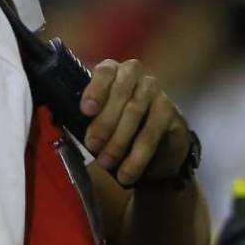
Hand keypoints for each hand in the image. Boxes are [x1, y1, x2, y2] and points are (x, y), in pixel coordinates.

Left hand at [80, 59, 190, 186]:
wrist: (158, 145)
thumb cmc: (121, 127)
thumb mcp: (101, 119)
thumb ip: (90, 118)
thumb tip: (74, 131)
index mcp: (114, 72)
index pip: (105, 71)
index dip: (95, 90)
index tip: (86, 111)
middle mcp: (136, 76)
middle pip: (120, 93)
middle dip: (104, 122)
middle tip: (93, 146)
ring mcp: (156, 91)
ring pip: (135, 111)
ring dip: (118, 141)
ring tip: (107, 163)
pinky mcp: (170, 111)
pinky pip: (151, 132)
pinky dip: (137, 156)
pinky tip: (128, 172)